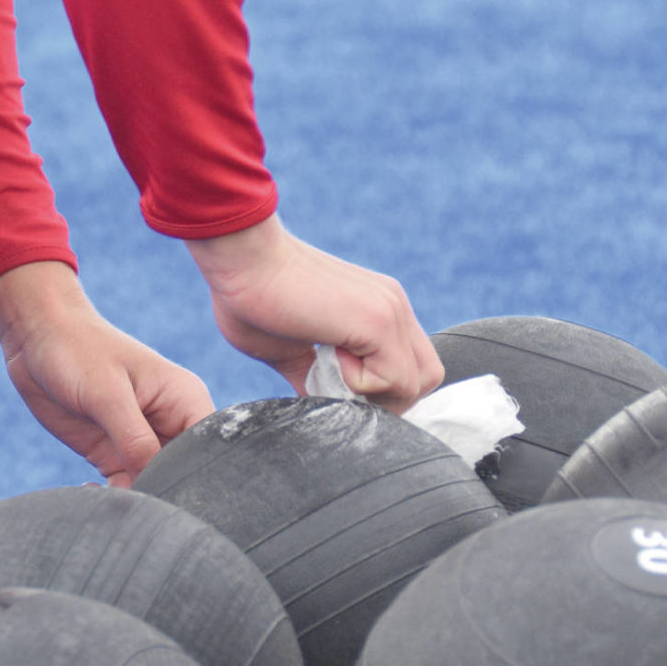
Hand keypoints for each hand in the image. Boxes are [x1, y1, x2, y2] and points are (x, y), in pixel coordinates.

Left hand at [0, 260, 212, 485]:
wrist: (37, 338)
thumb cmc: (78, 349)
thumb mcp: (107, 393)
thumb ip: (134, 438)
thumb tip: (155, 481)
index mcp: (184, 400)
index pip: (207, 451)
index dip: (195, 479)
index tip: (167, 498)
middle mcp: (170, 423)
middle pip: (182, 475)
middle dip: (163, 495)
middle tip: (136, 508)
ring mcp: (141, 440)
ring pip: (153, 486)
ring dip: (135, 499)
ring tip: (109, 502)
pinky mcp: (114, 452)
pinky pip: (125, 486)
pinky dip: (112, 497)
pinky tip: (89, 491)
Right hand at [189, 217, 441, 412]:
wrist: (240, 256)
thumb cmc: (250, 296)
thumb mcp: (289, 350)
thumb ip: (315, 377)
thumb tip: (321, 409)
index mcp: (377, 309)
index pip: (409, 366)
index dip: (379, 392)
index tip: (336, 389)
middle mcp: (393, 306)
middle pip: (426, 377)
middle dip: (386, 400)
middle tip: (340, 392)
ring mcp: (390, 311)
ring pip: (418, 383)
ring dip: (376, 395)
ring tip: (331, 372)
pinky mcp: (378, 321)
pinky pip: (396, 379)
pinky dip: (361, 386)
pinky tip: (327, 357)